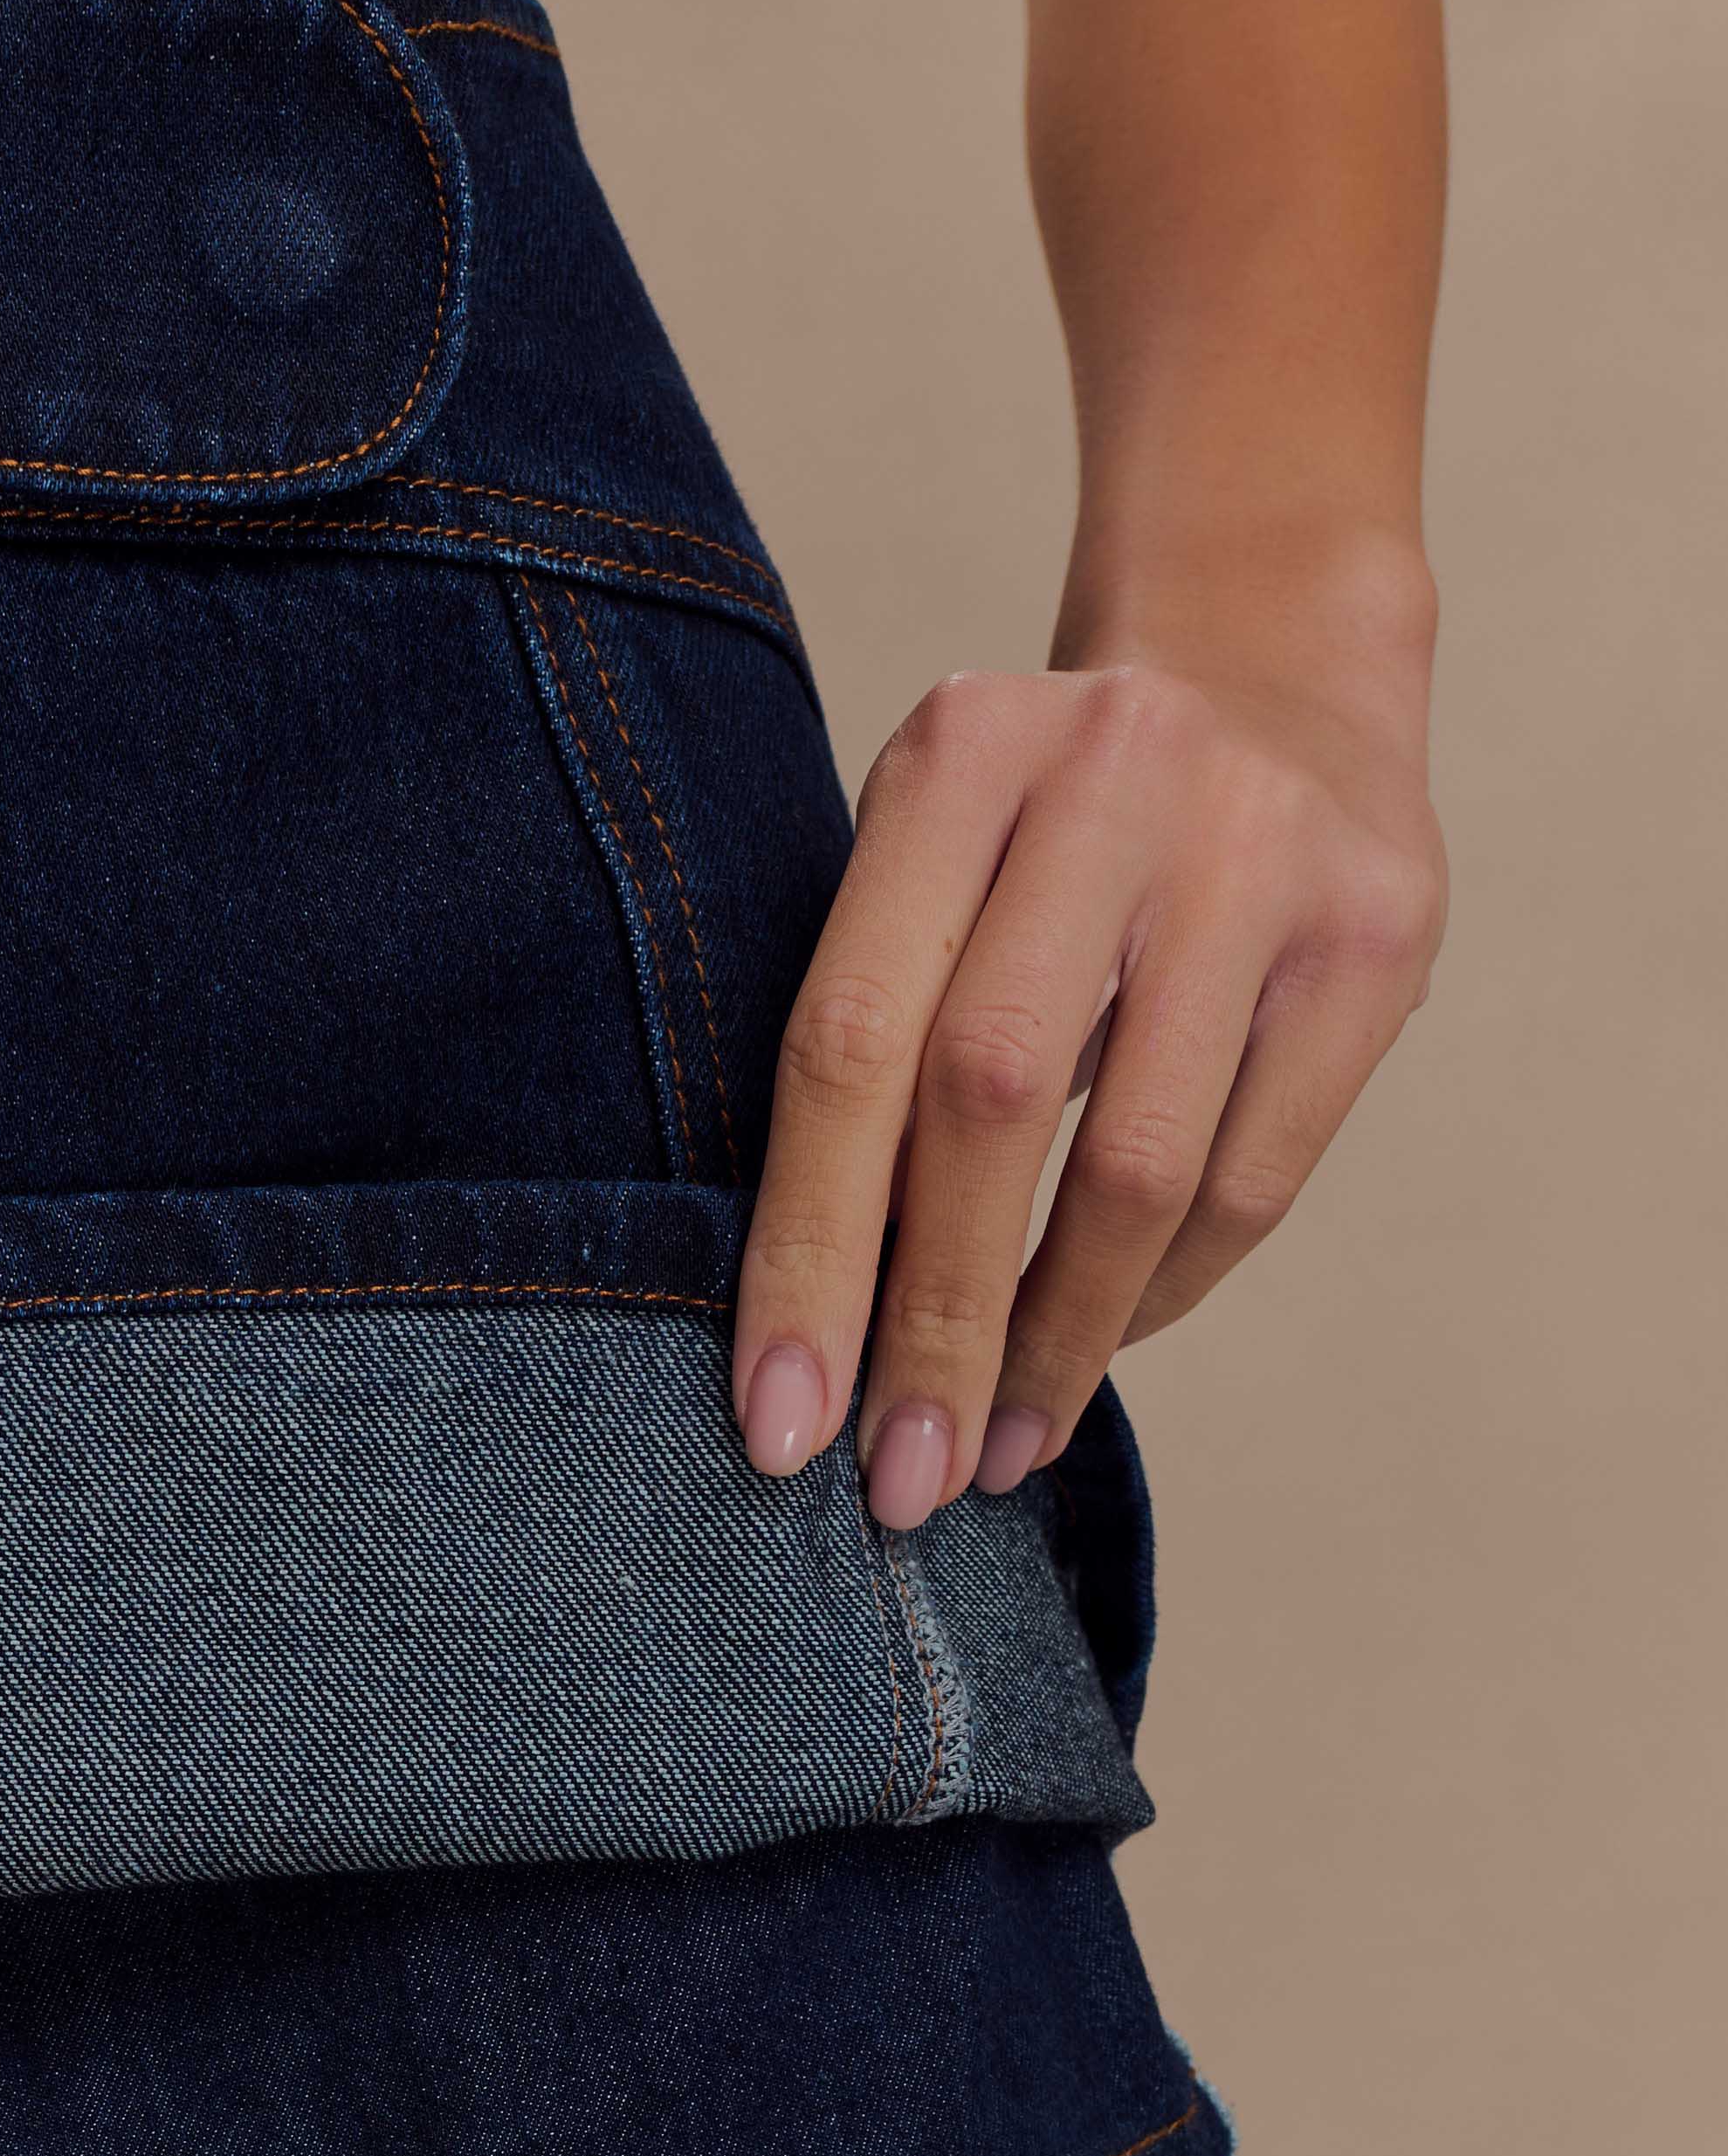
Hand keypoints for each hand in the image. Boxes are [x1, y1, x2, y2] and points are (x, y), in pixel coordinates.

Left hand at [731, 652, 1445, 1524]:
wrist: (1276, 672)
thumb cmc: (1045, 821)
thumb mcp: (934, 852)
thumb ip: (873, 1028)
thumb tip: (809, 1318)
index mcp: (955, 754)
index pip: (849, 1041)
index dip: (808, 1249)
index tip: (778, 1421)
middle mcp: (1110, 779)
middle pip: (988, 1105)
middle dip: (931, 1323)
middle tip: (896, 1483)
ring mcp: (1260, 851)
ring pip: (1139, 1164)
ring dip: (1056, 1339)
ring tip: (996, 1448)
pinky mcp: (1377, 934)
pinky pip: (1253, 1175)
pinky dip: (1163, 1290)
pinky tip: (1099, 1347)